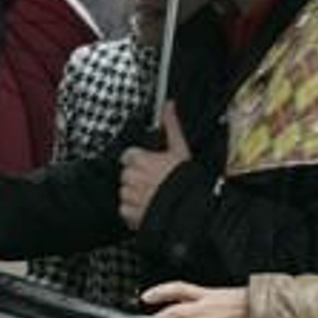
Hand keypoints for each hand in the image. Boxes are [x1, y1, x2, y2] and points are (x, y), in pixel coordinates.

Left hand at [119, 100, 189, 229]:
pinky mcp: (128, 213)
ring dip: (136, 194)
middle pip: (127, 174)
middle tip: (156, 183)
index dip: (140, 161)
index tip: (151, 167)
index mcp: (140, 159)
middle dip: (138, 178)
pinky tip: (150, 208)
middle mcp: (131, 177)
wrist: (191, 210)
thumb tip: (168, 105)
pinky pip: (125, 209)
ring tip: (155, 197)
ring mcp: (129, 195)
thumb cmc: (187, 180)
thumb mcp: (181, 150)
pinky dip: (135, 210)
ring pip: (126, 192)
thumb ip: (172, 126)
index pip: (128, 156)